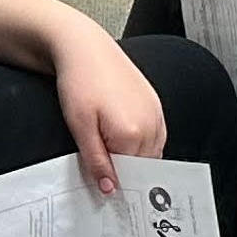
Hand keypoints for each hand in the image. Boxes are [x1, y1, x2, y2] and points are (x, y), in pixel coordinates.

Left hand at [49, 28, 167, 194]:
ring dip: (135, 156)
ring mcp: (156, 113)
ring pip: (151, 152)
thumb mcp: (80, 127)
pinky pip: (156, 135)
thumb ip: (97, 161)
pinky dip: (143, 142)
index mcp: (133, 134)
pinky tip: (123, 134)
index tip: (103, 185)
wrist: (85, 47)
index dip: (114, 181)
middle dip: (125, 170)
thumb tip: (110, 189)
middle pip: (142, 166)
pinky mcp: (155, 103)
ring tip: (111, 145)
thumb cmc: (79, 83)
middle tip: (104, 168)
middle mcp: (151, 125)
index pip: (129, 175)